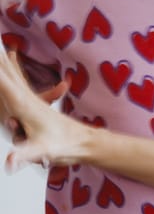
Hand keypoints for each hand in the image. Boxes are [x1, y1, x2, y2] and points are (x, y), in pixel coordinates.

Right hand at [0, 51, 77, 172]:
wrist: (85, 143)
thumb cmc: (64, 145)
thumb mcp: (41, 151)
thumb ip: (23, 155)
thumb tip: (9, 163)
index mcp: (24, 105)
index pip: (3, 83)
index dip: (0, 72)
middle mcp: (27, 99)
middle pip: (8, 74)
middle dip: (2, 63)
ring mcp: (31, 100)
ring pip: (14, 75)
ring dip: (5, 62)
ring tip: (3, 50)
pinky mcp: (34, 104)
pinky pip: (18, 81)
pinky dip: (12, 68)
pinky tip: (11, 58)